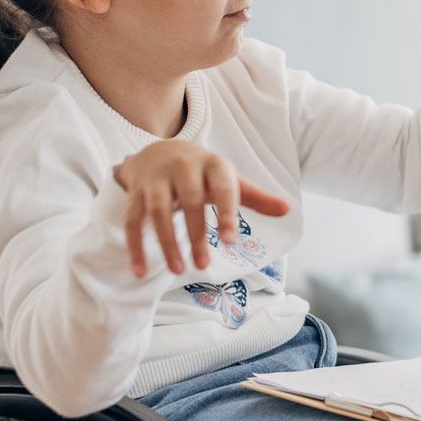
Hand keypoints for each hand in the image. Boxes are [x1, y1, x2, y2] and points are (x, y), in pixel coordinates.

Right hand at [113, 140, 289, 277]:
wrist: (160, 150)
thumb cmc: (204, 173)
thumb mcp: (230, 180)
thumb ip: (256, 197)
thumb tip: (287, 210)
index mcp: (213, 165)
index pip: (222, 188)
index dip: (226, 213)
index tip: (231, 241)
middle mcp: (183, 168)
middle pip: (189, 202)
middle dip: (195, 234)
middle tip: (203, 266)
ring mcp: (157, 179)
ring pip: (158, 211)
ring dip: (166, 242)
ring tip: (177, 271)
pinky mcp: (136, 192)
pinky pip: (133, 220)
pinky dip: (135, 246)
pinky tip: (140, 271)